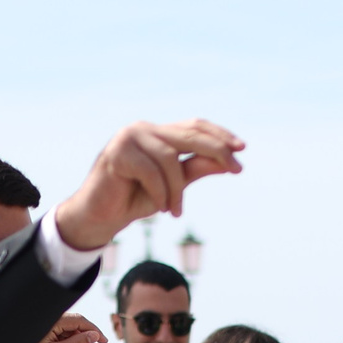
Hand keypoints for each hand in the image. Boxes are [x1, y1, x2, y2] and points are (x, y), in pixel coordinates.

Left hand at [20, 314, 105, 342]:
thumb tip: (94, 336)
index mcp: (53, 320)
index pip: (80, 321)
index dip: (94, 331)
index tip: (104, 341)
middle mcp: (52, 318)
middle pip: (76, 329)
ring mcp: (49, 323)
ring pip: (70, 334)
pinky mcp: (46, 329)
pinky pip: (62, 336)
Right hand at [47, 120, 246, 249]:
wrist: (101, 216)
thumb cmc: (137, 199)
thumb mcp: (173, 185)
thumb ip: (195, 170)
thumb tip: (228, 161)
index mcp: (158, 133)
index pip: (194, 126)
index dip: (218, 135)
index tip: (242, 149)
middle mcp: (143, 129)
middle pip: (189, 134)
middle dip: (216, 150)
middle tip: (235, 169)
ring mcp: (128, 138)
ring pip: (170, 158)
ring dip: (177, 190)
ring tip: (175, 210)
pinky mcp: (117, 153)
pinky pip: (151, 172)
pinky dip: (161, 193)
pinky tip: (160, 208)